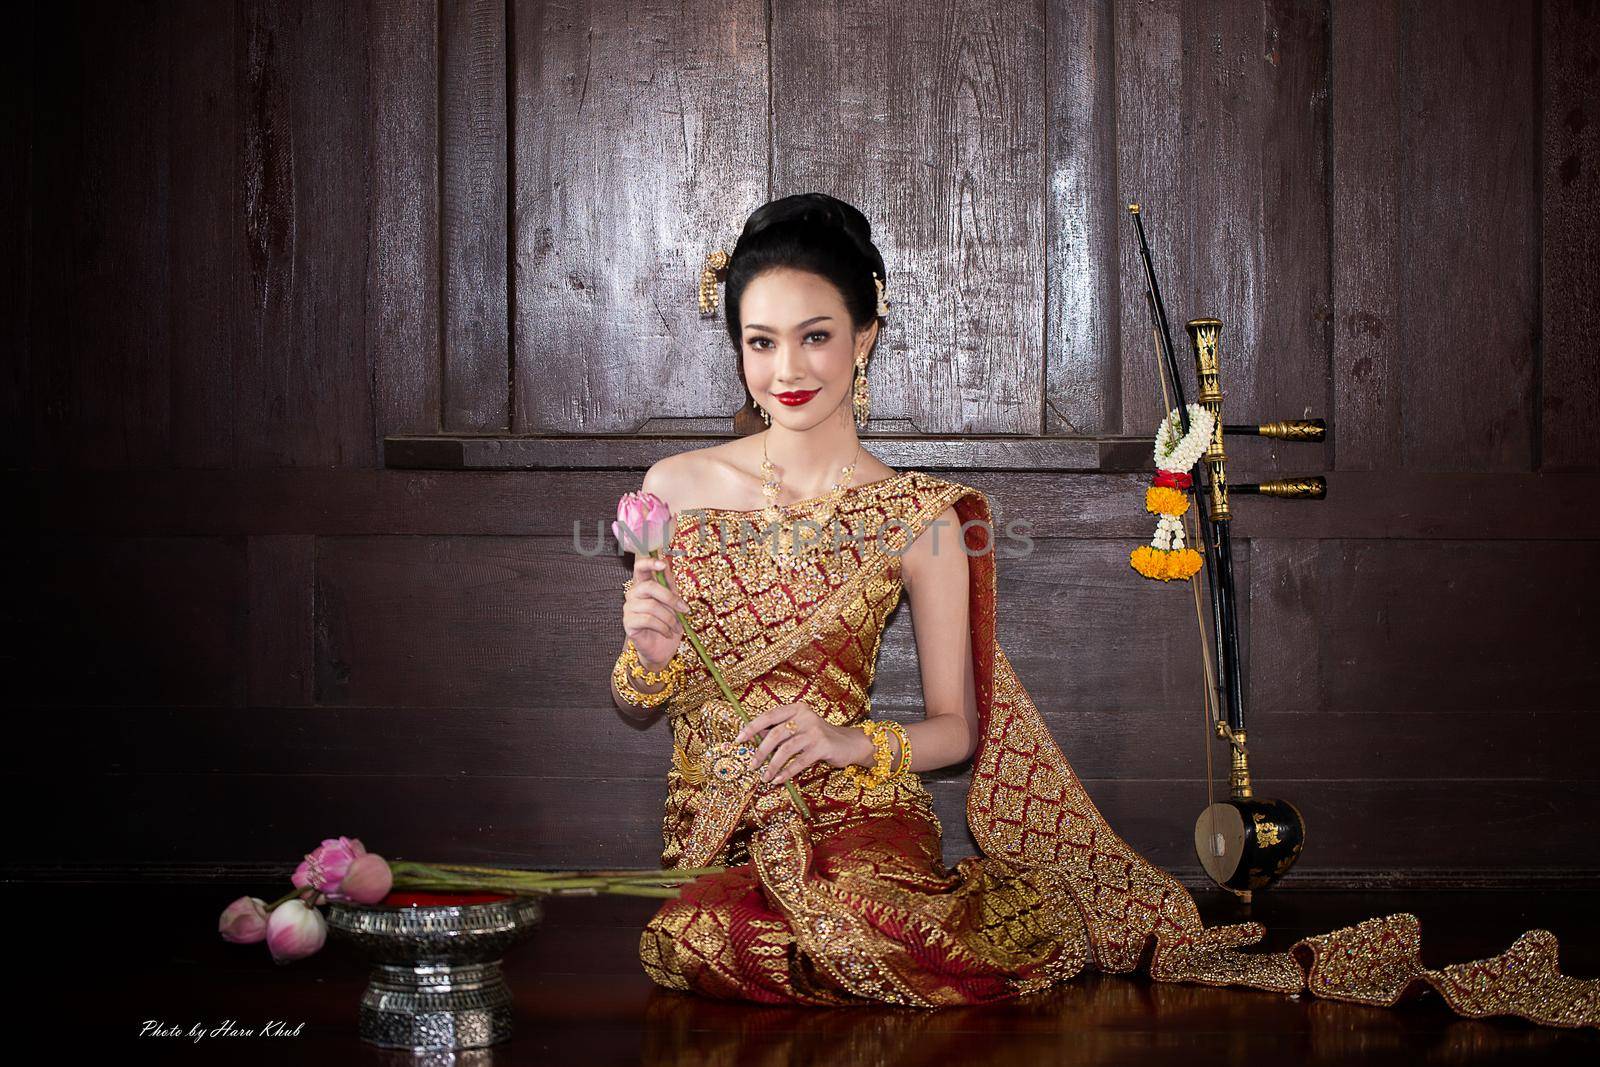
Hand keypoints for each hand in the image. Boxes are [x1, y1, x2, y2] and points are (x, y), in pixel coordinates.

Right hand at [621, 554, 689, 670]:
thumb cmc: (667, 624)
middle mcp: (633, 594)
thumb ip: (669, 585)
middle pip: (649, 586)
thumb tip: (667, 563)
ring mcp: (628, 609)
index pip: (640, 568)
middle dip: (670, 598)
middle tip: (685, 610)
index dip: (650, 563)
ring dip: (670, 618)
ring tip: (677, 628)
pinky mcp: (628, 623)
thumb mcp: (673, 603)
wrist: (662, 650)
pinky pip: (648, 620)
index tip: (663, 564)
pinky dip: (663, 627)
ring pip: (651, 606)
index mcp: (644, 586)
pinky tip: (668, 633)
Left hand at [733, 702, 870, 785]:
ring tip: (764, 777)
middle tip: (752, 765)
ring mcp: (815, 731)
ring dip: (772, 766)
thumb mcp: (799, 728)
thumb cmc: (819, 737)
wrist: (850, 743)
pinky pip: (799, 762)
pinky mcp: (822, 746)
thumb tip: (752, 739)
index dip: (752, 728)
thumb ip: (780, 731)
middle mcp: (805, 716)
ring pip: (786, 749)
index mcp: (796, 708)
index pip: (769, 716)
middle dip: (760, 751)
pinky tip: (778, 780)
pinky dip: (786, 772)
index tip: (738, 740)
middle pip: (775, 734)